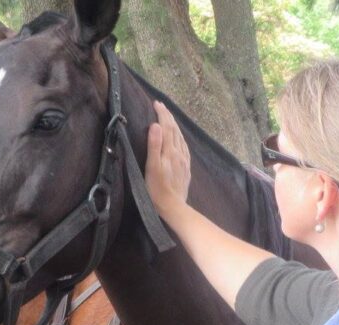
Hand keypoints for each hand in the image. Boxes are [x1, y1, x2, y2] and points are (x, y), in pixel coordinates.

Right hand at [145, 101, 190, 215]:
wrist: (173, 207)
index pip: (167, 127)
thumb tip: (156, 125)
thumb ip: (154, 145)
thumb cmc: (157, 189)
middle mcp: (179, 153)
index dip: (162, 114)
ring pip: (180, 137)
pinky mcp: (185, 168)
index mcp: (170, 151)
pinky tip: (178, 139)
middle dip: (168, 116)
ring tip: (168, 117)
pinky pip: (184, 147)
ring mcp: (184, 160)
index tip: (156, 103)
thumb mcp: (152, 167)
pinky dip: (179, 137)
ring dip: (174, 125)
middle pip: (174, 130)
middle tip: (161, 106)